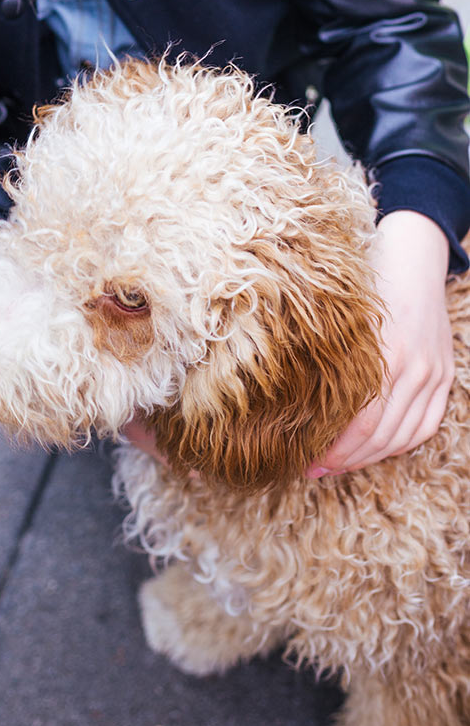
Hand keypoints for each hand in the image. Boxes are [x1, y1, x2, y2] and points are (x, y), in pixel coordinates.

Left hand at [308, 209, 452, 477]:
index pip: (359, 422)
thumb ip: (320, 351)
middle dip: (342, 459)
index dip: (330, 448)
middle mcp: (414, 368)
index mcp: (384, 353)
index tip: (300, 457)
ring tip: (336, 465)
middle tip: (310, 468)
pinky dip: (399, 445)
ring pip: (402, 436)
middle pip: (379, 436)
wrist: (413, 256)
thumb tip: (281, 392)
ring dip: (368, 458)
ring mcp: (433, 374)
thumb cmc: (364, 279)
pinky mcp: (444, 376)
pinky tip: (374, 451)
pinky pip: (426, 426)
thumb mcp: (338, 312)